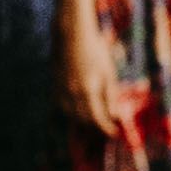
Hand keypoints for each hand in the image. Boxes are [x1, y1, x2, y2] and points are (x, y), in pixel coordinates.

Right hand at [57, 21, 131, 137]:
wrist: (72, 36)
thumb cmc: (96, 51)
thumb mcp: (109, 73)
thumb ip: (111, 96)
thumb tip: (114, 116)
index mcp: (88, 90)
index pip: (97, 119)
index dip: (106, 129)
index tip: (114, 134)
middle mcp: (72, 93)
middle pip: (83, 120)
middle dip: (95, 129)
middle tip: (106, 131)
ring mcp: (62, 90)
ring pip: (71, 116)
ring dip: (83, 123)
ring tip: (94, 124)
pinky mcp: (55, 86)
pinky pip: (63, 107)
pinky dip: (72, 113)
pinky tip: (79, 112)